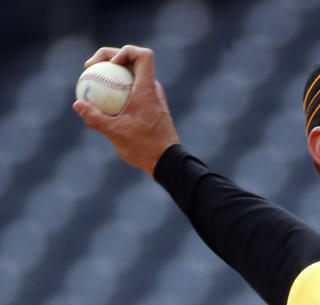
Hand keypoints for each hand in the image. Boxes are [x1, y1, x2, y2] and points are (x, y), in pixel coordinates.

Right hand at [73, 45, 178, 175]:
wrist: (166, 162)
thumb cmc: (144, 148)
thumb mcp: (115, 134)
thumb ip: (95, 118)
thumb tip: (77, 104)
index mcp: (147, 90)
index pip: (143, 56)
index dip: (125, 51)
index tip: (108, 63)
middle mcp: (153, 89)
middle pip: (133, 60)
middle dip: (110, 57)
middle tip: (89, 68)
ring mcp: (153, 96)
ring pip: (132, 73)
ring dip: (112, 71)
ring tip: (92, 79)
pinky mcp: (151, 105)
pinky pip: (132, 87)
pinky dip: (117, 87)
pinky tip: (102, 99)